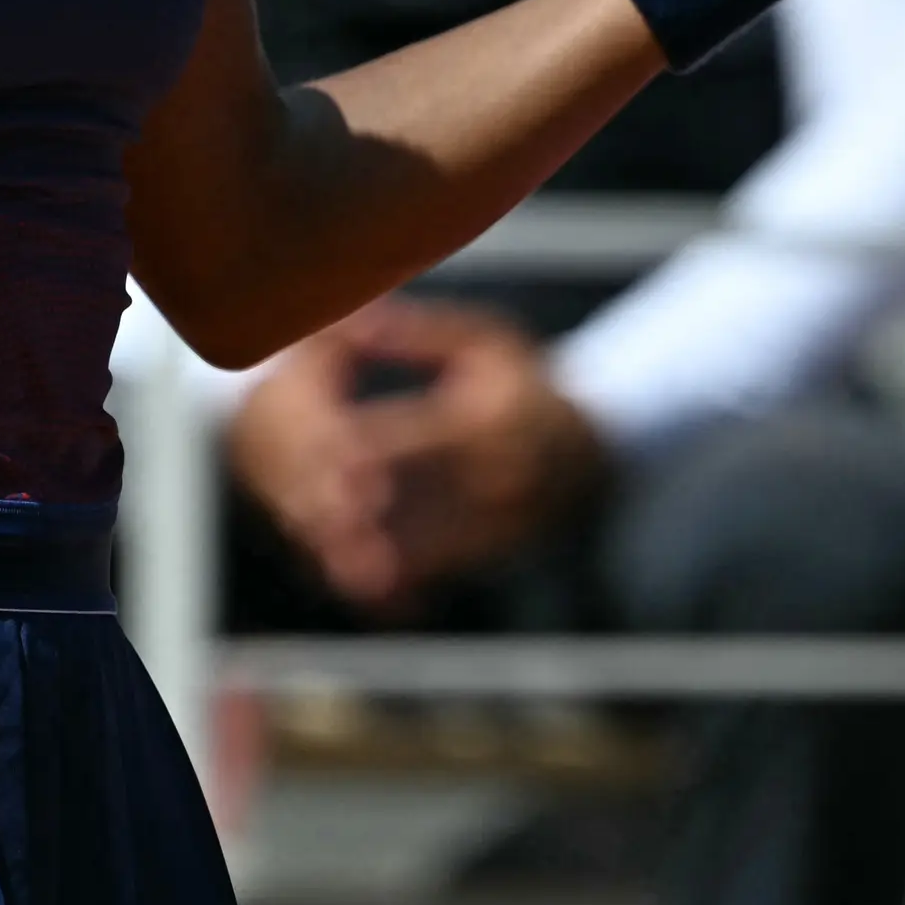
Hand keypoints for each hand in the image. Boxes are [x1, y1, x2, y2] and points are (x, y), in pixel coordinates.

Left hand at [225, 299, 602, 610]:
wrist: (587, 449)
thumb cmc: (521, 383)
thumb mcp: (482, 342)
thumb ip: (417, 332)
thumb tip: (352, 321)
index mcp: (488, 418)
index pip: (422, 437)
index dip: (374, 449)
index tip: (331, 456)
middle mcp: (498, 475)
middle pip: (422, 499)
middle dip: (368, 511)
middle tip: (317, 517)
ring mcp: (501, 520)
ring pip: (431, 546)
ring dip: (379, 555)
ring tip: (331, 559)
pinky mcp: (496, 551)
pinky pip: (442, 571)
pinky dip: (403, 578)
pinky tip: (362, 582)